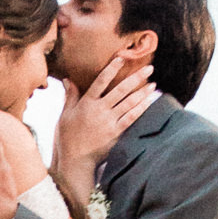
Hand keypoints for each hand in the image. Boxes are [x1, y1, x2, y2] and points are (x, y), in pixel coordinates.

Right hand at [55, 58, 155, 177]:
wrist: (75, 160)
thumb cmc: (67, 137)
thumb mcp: (65, 115)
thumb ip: (70, 96)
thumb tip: (68, 79)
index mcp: (86, 103)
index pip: (101, 81)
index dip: (112, 69)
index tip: (122, 58)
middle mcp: (99, 110)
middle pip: (121, 90)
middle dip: (136, 78)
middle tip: (149, 68)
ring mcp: (108, 122)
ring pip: (129, 103)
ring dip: (142, 92)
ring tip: (153, 84)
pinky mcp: (115, 133)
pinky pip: (130, 118)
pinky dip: (140, 109)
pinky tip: (149, 102)